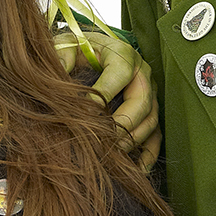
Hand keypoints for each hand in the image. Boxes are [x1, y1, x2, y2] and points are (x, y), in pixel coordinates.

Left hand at [56, 26, 162, 169]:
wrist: (88, 54)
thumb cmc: (76, 51)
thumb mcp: (65, 45)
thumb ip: (61, 56)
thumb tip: (59, 73)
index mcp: (122, 54)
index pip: (119, 74)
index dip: (104, 94)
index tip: (86, 112)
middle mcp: (141, 74)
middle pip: (141, 102)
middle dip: (121, 124)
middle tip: (102, 140)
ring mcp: (149, 95)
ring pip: (150, 121)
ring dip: (132, 140)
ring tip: (111, 153)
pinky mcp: (150, 114)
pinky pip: (156, 137)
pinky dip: (148, 155)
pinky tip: (136, 169)